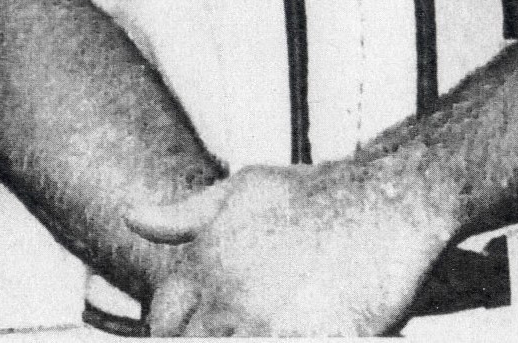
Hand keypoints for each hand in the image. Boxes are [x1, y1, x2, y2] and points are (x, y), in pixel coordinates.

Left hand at [124, 162, 443, 335]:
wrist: (385, 201)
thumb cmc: (315, 196)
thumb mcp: (244, 190)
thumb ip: (185, 214)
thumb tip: (132, 218)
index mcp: (207, 265)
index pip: (162, 320)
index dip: (172, 330)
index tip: (194, 329)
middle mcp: (231, 298)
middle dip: (209, 339)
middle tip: (236, 327)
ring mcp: (271, 324)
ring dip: (245, 339)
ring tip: (270, 324)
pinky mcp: (315, 341)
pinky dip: (287, 341)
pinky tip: (304, 327)